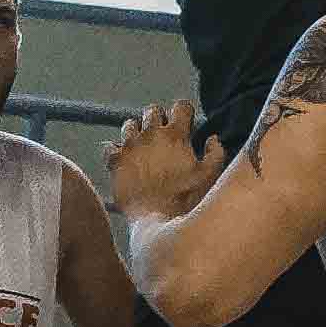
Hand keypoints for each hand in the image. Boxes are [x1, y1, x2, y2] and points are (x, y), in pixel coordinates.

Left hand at [110, 99, 222, 223]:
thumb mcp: (210, 176)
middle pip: (152, 110)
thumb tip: (213, 139)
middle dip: (159, 118)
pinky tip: (125, 159)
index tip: (186, 121)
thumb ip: (215, 154)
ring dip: (137, 131)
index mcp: (175, 136)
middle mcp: (150, 135)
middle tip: (164, 134)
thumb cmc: (185, 199)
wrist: (157, 220)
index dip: (184, 112)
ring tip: (143, 145)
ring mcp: (130, 147)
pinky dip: (116, 150)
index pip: (180, 106)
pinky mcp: (115, 162)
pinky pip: (110, 146)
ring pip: (129, 124)